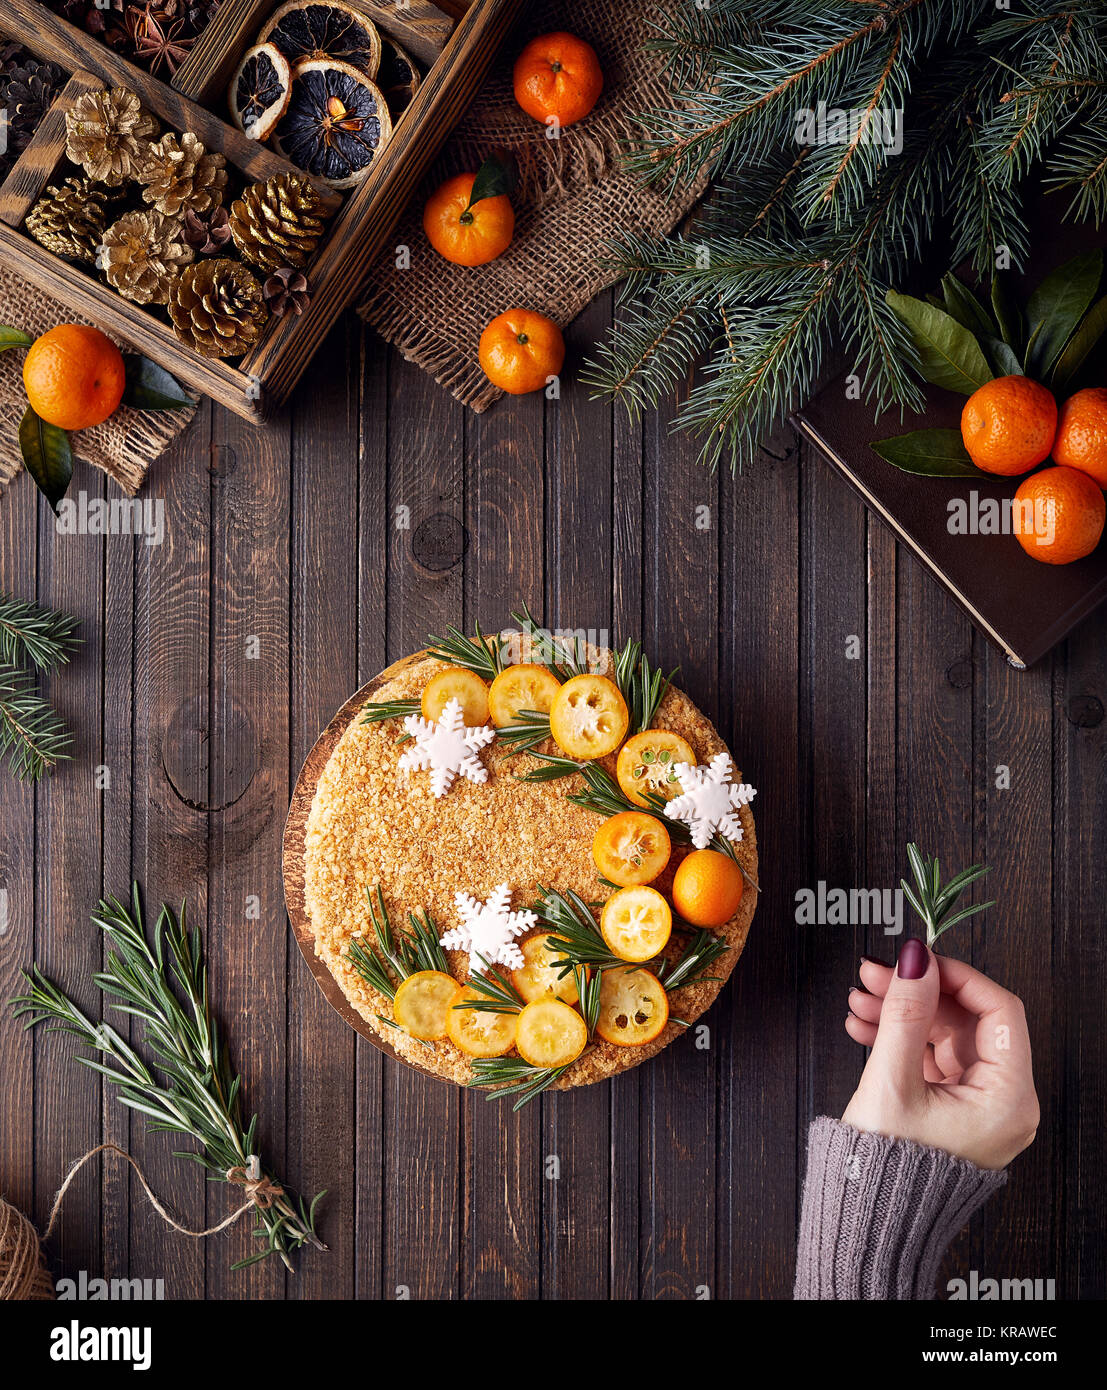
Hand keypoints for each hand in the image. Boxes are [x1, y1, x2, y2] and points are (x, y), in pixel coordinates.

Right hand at [842, 939, 1038, 1170]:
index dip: (957, 976)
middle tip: (875, 973)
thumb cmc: (887, 1171)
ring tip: (860, 1001)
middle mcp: (1002, 1102)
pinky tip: (865, 1027)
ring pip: (944, 1036)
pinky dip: (899, 1039)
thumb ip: (905, 1012)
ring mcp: (976, 1107)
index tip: (918, 958)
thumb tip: (915, 959)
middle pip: (966, 1021)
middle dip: (917, 993)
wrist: (867, 1224)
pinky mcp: (950, 1111)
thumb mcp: (892, 1080)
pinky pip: (930, 1058)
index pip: (999, 1010)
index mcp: (1007, 1099)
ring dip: (901, 1013)